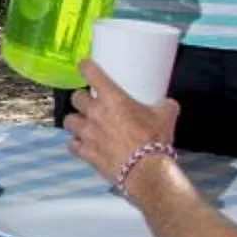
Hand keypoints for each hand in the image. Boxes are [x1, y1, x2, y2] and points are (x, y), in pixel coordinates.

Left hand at [62, 62, 179, 184]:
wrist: (145, 170)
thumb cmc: (154, 139)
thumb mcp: (166, 116)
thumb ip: (164, 106)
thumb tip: (167, 104)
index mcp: (112, 98)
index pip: (91, 74)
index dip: (85, 67)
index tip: (84, 66)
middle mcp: (94, 112)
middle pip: (76, 98)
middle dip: (82, 99)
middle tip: (90, 103)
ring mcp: (87, 133)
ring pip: (69, 121)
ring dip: (76, 121)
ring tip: (84, 124)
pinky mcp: (85, 152)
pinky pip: (72, 145)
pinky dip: (76, 144)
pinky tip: (83, 145)